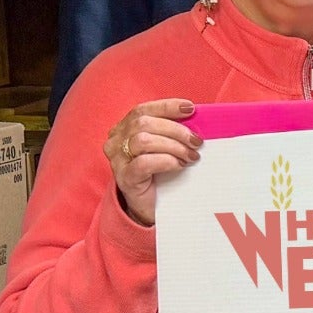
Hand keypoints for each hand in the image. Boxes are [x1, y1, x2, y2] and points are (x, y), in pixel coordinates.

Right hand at [106, 99, 200, 225]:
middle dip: (176, 130)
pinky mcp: (124, 178)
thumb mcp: (163, 146)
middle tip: (196, 141)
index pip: (142, 110)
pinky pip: (144, 163)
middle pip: (144, 123)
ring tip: (190, 156)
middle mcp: (115, 141)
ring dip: (174, 146)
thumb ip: (170, 131)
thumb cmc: (158, 172)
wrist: (148, 206)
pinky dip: (166, 161)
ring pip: (143, 141)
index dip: (167, 107)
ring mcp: (117, 160)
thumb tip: (194, 118)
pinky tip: (179, 165)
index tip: (190, 108)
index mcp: (123, 128)